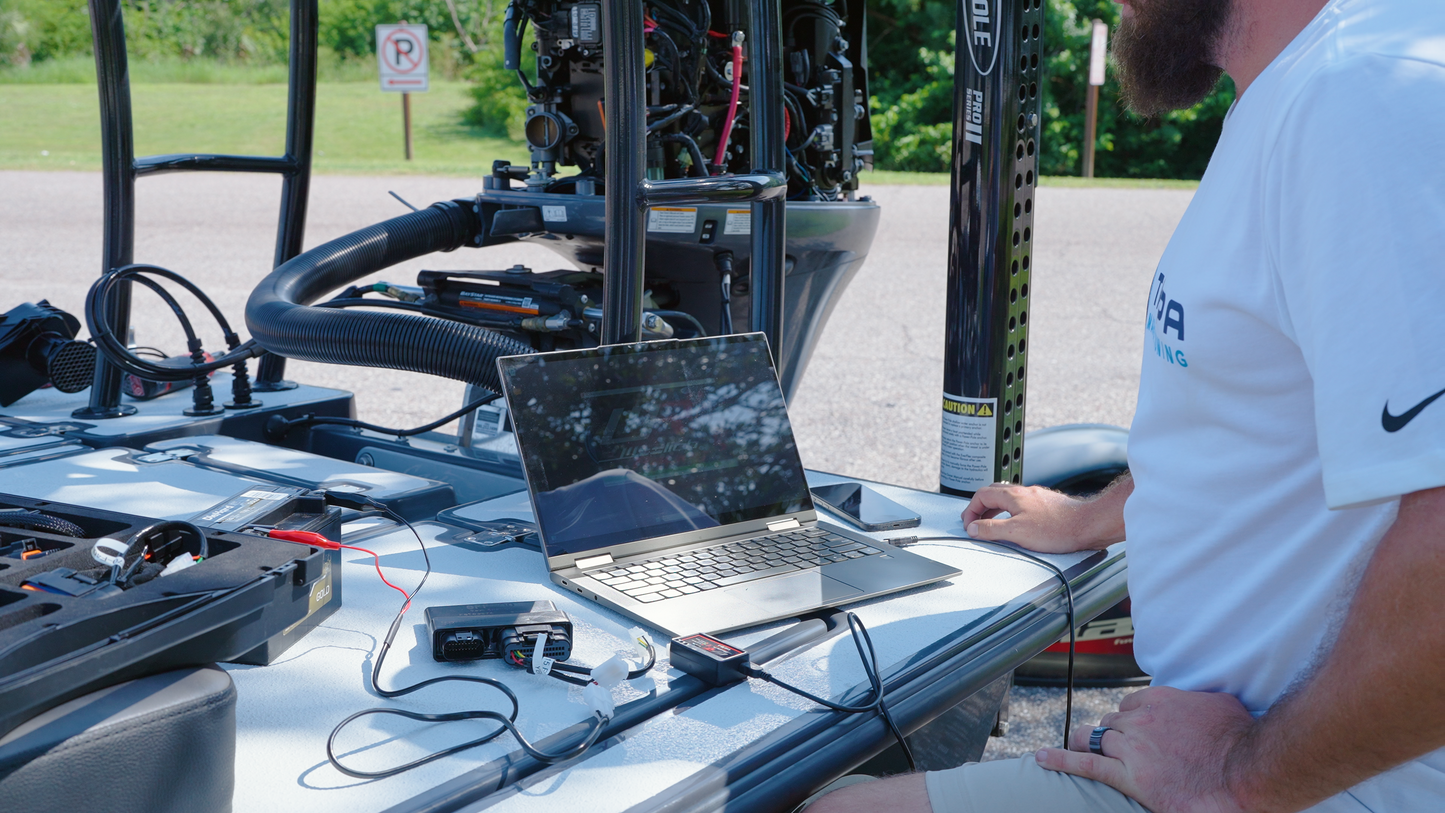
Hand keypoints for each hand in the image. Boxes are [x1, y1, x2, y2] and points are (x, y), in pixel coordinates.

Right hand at [961, 481, 1124, 553]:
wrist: (1088, 524)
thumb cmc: (1058, 528)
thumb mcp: (1017, 532)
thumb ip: (991, 530)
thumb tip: (973, 528)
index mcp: (1013, 496)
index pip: (981, 495)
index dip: (971, 510)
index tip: (969, 524)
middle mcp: (1024, 492)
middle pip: (993, 493)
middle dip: (981, 508)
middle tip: (976, 522)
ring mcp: (1037, 497)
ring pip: (1008, 499)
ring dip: (996, 510)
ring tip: (993, 525)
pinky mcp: (1048, 505)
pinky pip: (1022, 505)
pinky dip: (1012, 513)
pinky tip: (1018, 525)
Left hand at [1035, 686, 1255, 812]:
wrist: (1245, 770)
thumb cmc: (1240, 739)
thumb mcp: (1220, 704)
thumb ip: (1199, 701)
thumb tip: (1198, 704)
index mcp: (1160, 700)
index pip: (1130, 705)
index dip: (1129, 720)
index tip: (1132, 730)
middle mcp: (1141, 720)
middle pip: (1110, 723)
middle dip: (1111, 735)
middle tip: (1116, 749)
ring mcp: (1133, 747)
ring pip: (1096, 740)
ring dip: (1088, 745)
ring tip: (1078, 750)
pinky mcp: (1131, 775)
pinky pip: (1086, 764)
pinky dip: (1061, 760)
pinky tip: (1041, 758)